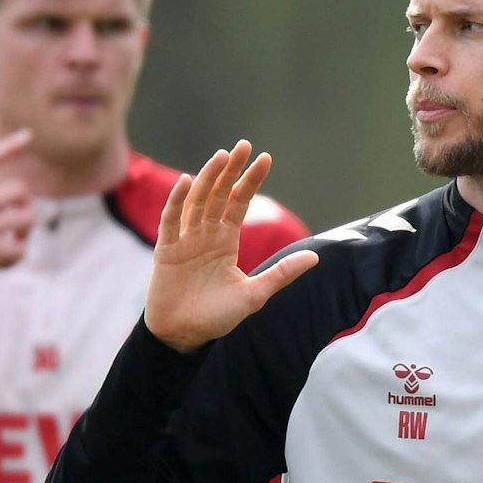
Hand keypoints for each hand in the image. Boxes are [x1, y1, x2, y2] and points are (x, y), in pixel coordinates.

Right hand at [0, 129, 36, 291]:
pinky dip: (14, 260)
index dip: (9, 146)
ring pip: (28, 217)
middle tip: (14, 230)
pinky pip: (21, 248)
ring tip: (4, 248)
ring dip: (23, 236)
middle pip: (21, 190)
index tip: (30, 135)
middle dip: (25, 210)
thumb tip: (17, 191)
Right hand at [145, 141, 317, 351]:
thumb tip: (316, 257)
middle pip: (218, 195)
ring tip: (221, 156)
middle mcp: (205, 235)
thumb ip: (281, 273)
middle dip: (230, 170)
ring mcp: (185, 240)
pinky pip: (171, 221)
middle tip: (243, 146)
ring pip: (196, 202)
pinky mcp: (166, 251)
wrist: (185, 336)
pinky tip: (187, 182)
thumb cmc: (217, 317)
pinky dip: (177, 202)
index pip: (238, 202)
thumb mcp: (255, 294)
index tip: (264, 158)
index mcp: (226, 241)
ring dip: (208, 178)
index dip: (250, 181)